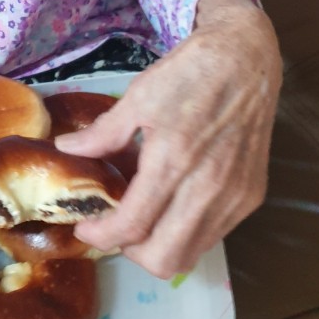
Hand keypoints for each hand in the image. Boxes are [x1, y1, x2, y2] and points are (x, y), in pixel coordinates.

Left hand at [55, 0, 281, 278]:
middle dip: (131, 252)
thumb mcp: (139, 96)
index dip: (102, 235)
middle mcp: (207, 189)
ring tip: (143, 214)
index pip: (132, 225)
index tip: (86, 227)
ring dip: (161, 245)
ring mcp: (234, 197)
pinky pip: (213, 235)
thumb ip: (104, 132)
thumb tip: (67, 150)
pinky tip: (174, 202)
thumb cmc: (189, 73)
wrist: (247, 59)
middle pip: (164, 259)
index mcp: (173, 160)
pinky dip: (187, 232)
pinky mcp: (252, 197)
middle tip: (115, 227)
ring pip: (191, 254)